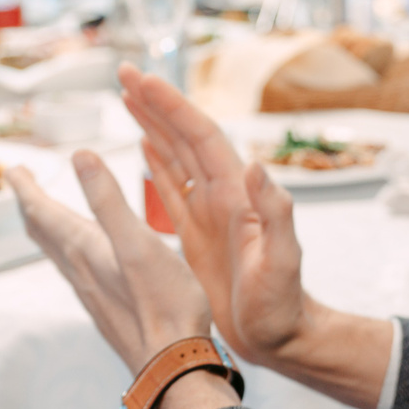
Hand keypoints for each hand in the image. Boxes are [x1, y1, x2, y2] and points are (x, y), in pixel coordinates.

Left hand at [2, 150, 216, 370]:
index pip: (43, 212)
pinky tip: (81, 257)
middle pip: (43, 232)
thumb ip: (108, 199)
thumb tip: (81, 156)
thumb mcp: (138, 241)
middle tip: (20, 184)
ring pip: (56, 252)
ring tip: (42, 214)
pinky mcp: (105, 306)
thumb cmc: (163, 304)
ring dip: (45, 227)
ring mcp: (90, 291)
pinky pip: (74, 270)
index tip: (12, 169)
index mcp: (85, 248)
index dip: (25, 188)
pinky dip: (66, 250)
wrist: (172, 364)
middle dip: (30, 204)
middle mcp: (80, 270)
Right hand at [117, 64, 392, 408]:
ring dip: (153, 124)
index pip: (201, 138)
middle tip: (124, 72)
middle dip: (156, 103)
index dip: (173, 107)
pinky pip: (173, 188)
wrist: (283, 336)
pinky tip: (143, 145)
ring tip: (127, 96)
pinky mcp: (198, 232)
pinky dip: (157, 162)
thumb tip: (256, 167)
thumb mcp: (282, 259)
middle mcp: (222, 194)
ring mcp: (209, 211)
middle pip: (184, 136)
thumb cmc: (283, 303)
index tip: (145, 81)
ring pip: (175, 155)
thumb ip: (274, 213)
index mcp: (236, 194)